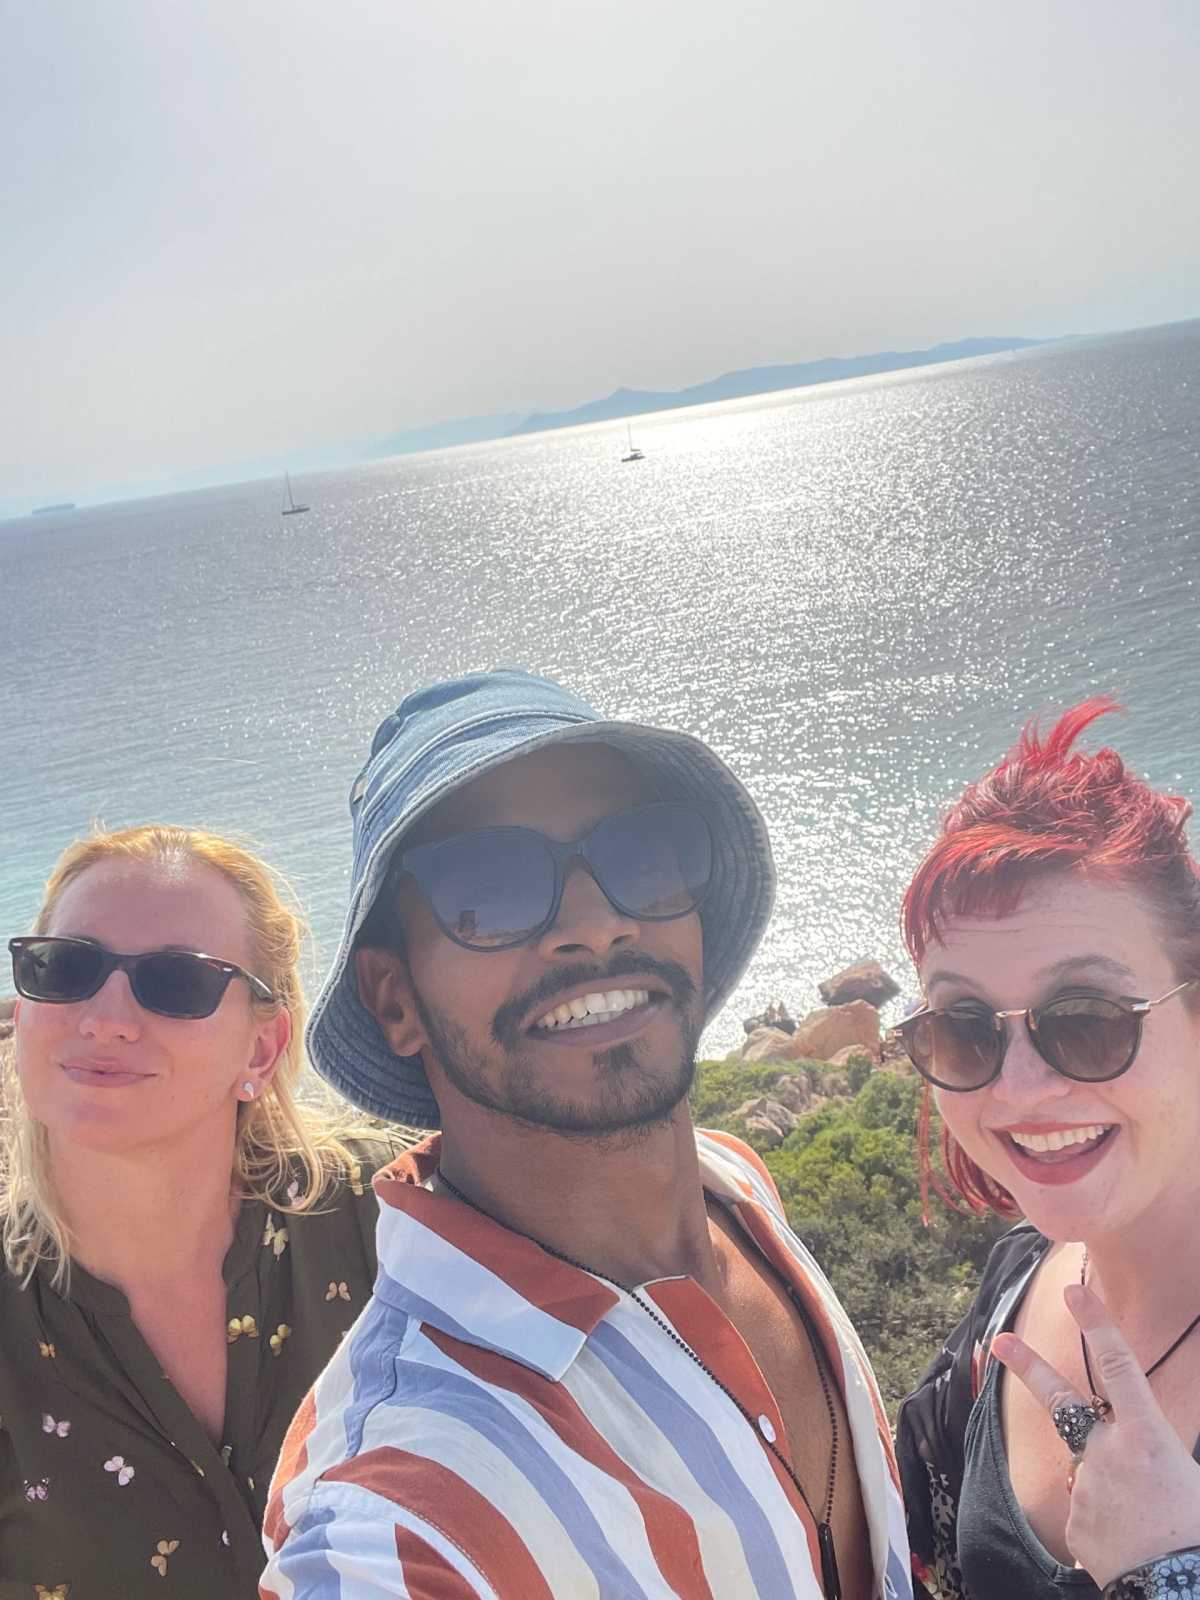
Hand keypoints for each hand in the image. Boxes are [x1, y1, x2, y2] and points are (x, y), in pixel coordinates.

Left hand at [992, 1283, 1199, 1587]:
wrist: (1178, 1591)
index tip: (1075, 1293)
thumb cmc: (1196, 1534)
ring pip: (1088, 1474)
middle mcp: (1108, 1453)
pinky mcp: (1074, 1523)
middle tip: (1000, 1340)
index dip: (1097, 1326)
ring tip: (1143, 1526)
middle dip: (1029, 1366)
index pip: (1119, 1367)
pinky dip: (1105, 1527)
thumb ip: (1162, 1454)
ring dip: (1108, 1490)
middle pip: (1062, 1400)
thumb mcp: (1192, 1477)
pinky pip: (1087, 1515)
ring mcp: (1085, 1486)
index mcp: (1147, 1436)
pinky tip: (1129, 1547)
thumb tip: (1152, 1455)